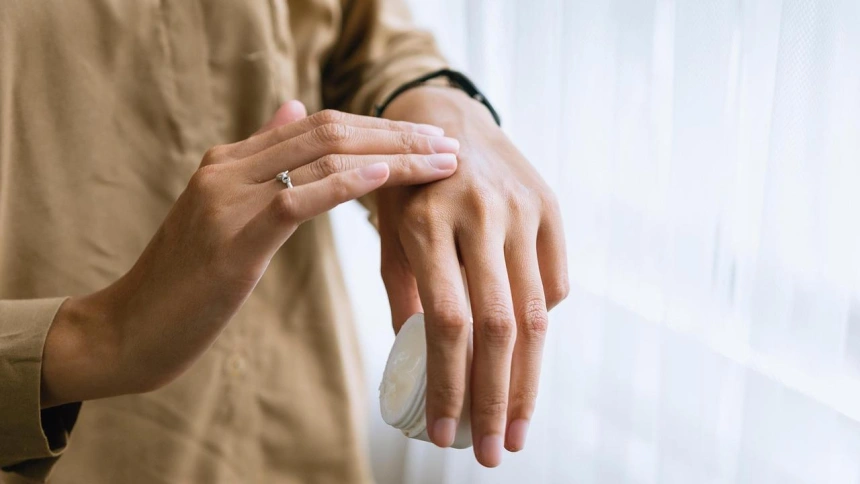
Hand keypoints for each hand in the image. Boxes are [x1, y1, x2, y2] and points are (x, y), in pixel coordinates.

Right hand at [41, 101, 461, 406]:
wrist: (128, 331)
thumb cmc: (185, 283)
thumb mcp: (225, 214)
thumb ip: (261, 163)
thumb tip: (294, 111)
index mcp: (229, 160)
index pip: (319, 126)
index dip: (378, 129)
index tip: (426, 142)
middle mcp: (228, 167)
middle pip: (329, 131)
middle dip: (396, 137)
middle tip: (449, 147)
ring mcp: (226, 198)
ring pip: (321, 156)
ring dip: (390, 157)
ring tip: (440, 163)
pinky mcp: (232, 238)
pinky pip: (298, 198)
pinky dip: (346, 183)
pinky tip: (386, 178)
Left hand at [378, 87, 568, 466]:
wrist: (446, 118)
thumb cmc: (405, 187)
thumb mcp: (388, 234)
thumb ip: (405, 295)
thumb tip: (417, 366)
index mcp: (426, 222)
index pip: (445, 322)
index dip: (448, 385)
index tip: (443, 434)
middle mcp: (479, 214)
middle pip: (497, 327)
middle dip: (495, 400)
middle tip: (491, 452)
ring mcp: (522, 209)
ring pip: (534, 314)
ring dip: (528, 382)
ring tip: (517, 429)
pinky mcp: (550, 207)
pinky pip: (554, 284)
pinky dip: (539, 326)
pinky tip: (524, 356)